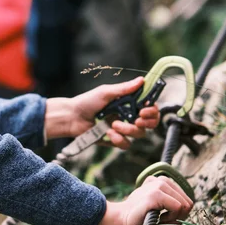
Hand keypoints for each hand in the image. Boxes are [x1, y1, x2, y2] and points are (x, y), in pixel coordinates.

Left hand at [44, 78, 159, 148]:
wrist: (72, 117)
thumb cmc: (87, 102)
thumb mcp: (106, 92)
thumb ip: (125, 89)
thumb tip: (142, 80)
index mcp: (129, 103)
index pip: (150, 107)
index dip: (152, 110)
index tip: (145, 109)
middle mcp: (129, 116)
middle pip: (150, 123)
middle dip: (147, 122)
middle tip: (137, 119)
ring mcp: (123, 129)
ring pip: (139, 134)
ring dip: (128, 130)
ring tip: (113, 125)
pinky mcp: (116, 140)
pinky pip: (126, 144)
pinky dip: (118, 139)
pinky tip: (108, 133)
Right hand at [95, 177, 193, 224]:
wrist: (121, 220)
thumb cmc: (139, 216)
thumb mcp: (157, 205)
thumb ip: (171, 202)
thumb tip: (188, 207)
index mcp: (162, 181)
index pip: (186, 198)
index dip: (180, 213)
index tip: (167, 218)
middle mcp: (160, 180)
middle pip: (188, 202)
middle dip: (179, 216)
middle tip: (163, 221)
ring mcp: (157, 186)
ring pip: (184, 205)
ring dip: (174, 218)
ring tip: (159, 219)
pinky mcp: (155, 195)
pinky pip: (177, 208)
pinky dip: (171, 219)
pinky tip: (158, 219)